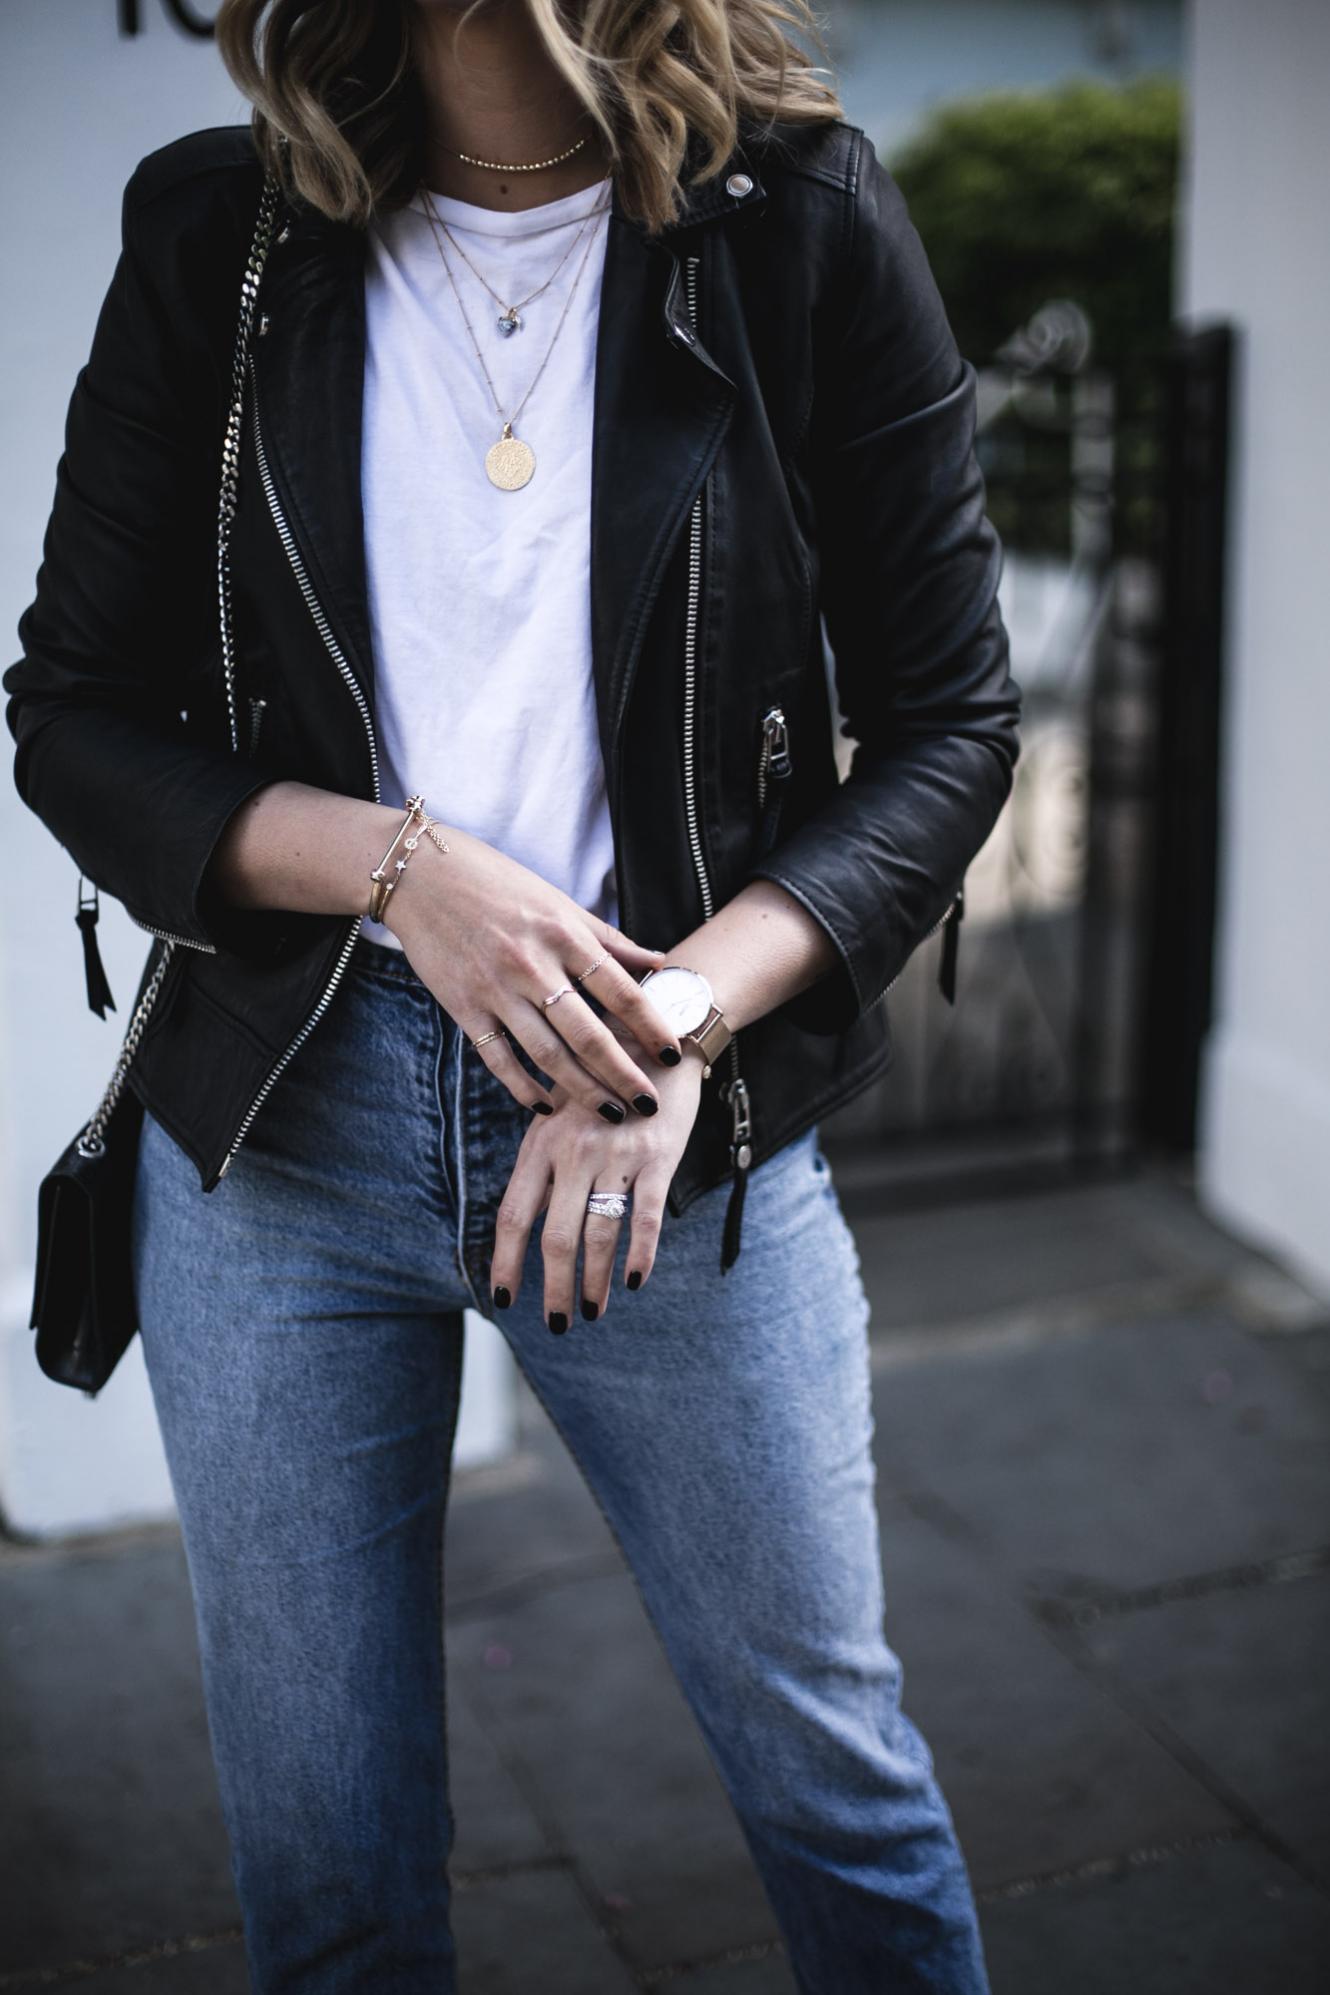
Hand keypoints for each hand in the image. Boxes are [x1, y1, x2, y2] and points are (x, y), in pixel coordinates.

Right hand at [384, 820, 683, 1118]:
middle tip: (648, 1103)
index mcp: (564, 935)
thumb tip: (659, 963)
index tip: (673, 1054)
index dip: (651, 1026)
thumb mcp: (559, 904)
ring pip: (547, 1054)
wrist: (423, 878)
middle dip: (622, 1073)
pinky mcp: (464, 1007)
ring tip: (610, 1114)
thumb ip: (608, 940)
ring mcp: (496, 989)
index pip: (620, 990)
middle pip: (588, 1033)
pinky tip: (546, 1106)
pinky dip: (523, 1086)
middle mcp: (533, 965)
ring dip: (582, 1090)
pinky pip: (498, 1058)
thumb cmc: (498, 885)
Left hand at [488, 1026, 706, 1327]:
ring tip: (591, 1312)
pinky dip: (639, 1255)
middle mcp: (573, 1150)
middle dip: (555, 1288)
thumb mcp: (560, 1115)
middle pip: (556, 1237)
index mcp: (541, 1143)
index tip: (505, 1300)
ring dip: (593, 1282)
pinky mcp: (656, 1156)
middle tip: (557, 1324)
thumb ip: (543, 1164)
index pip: (514, 1215)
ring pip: (600, 1234)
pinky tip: (633, 1282)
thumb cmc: (603, 1081)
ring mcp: (615, 1154)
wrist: (657, 1032)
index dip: (506, 1263)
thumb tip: (524, 1225)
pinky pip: (645, 1217)